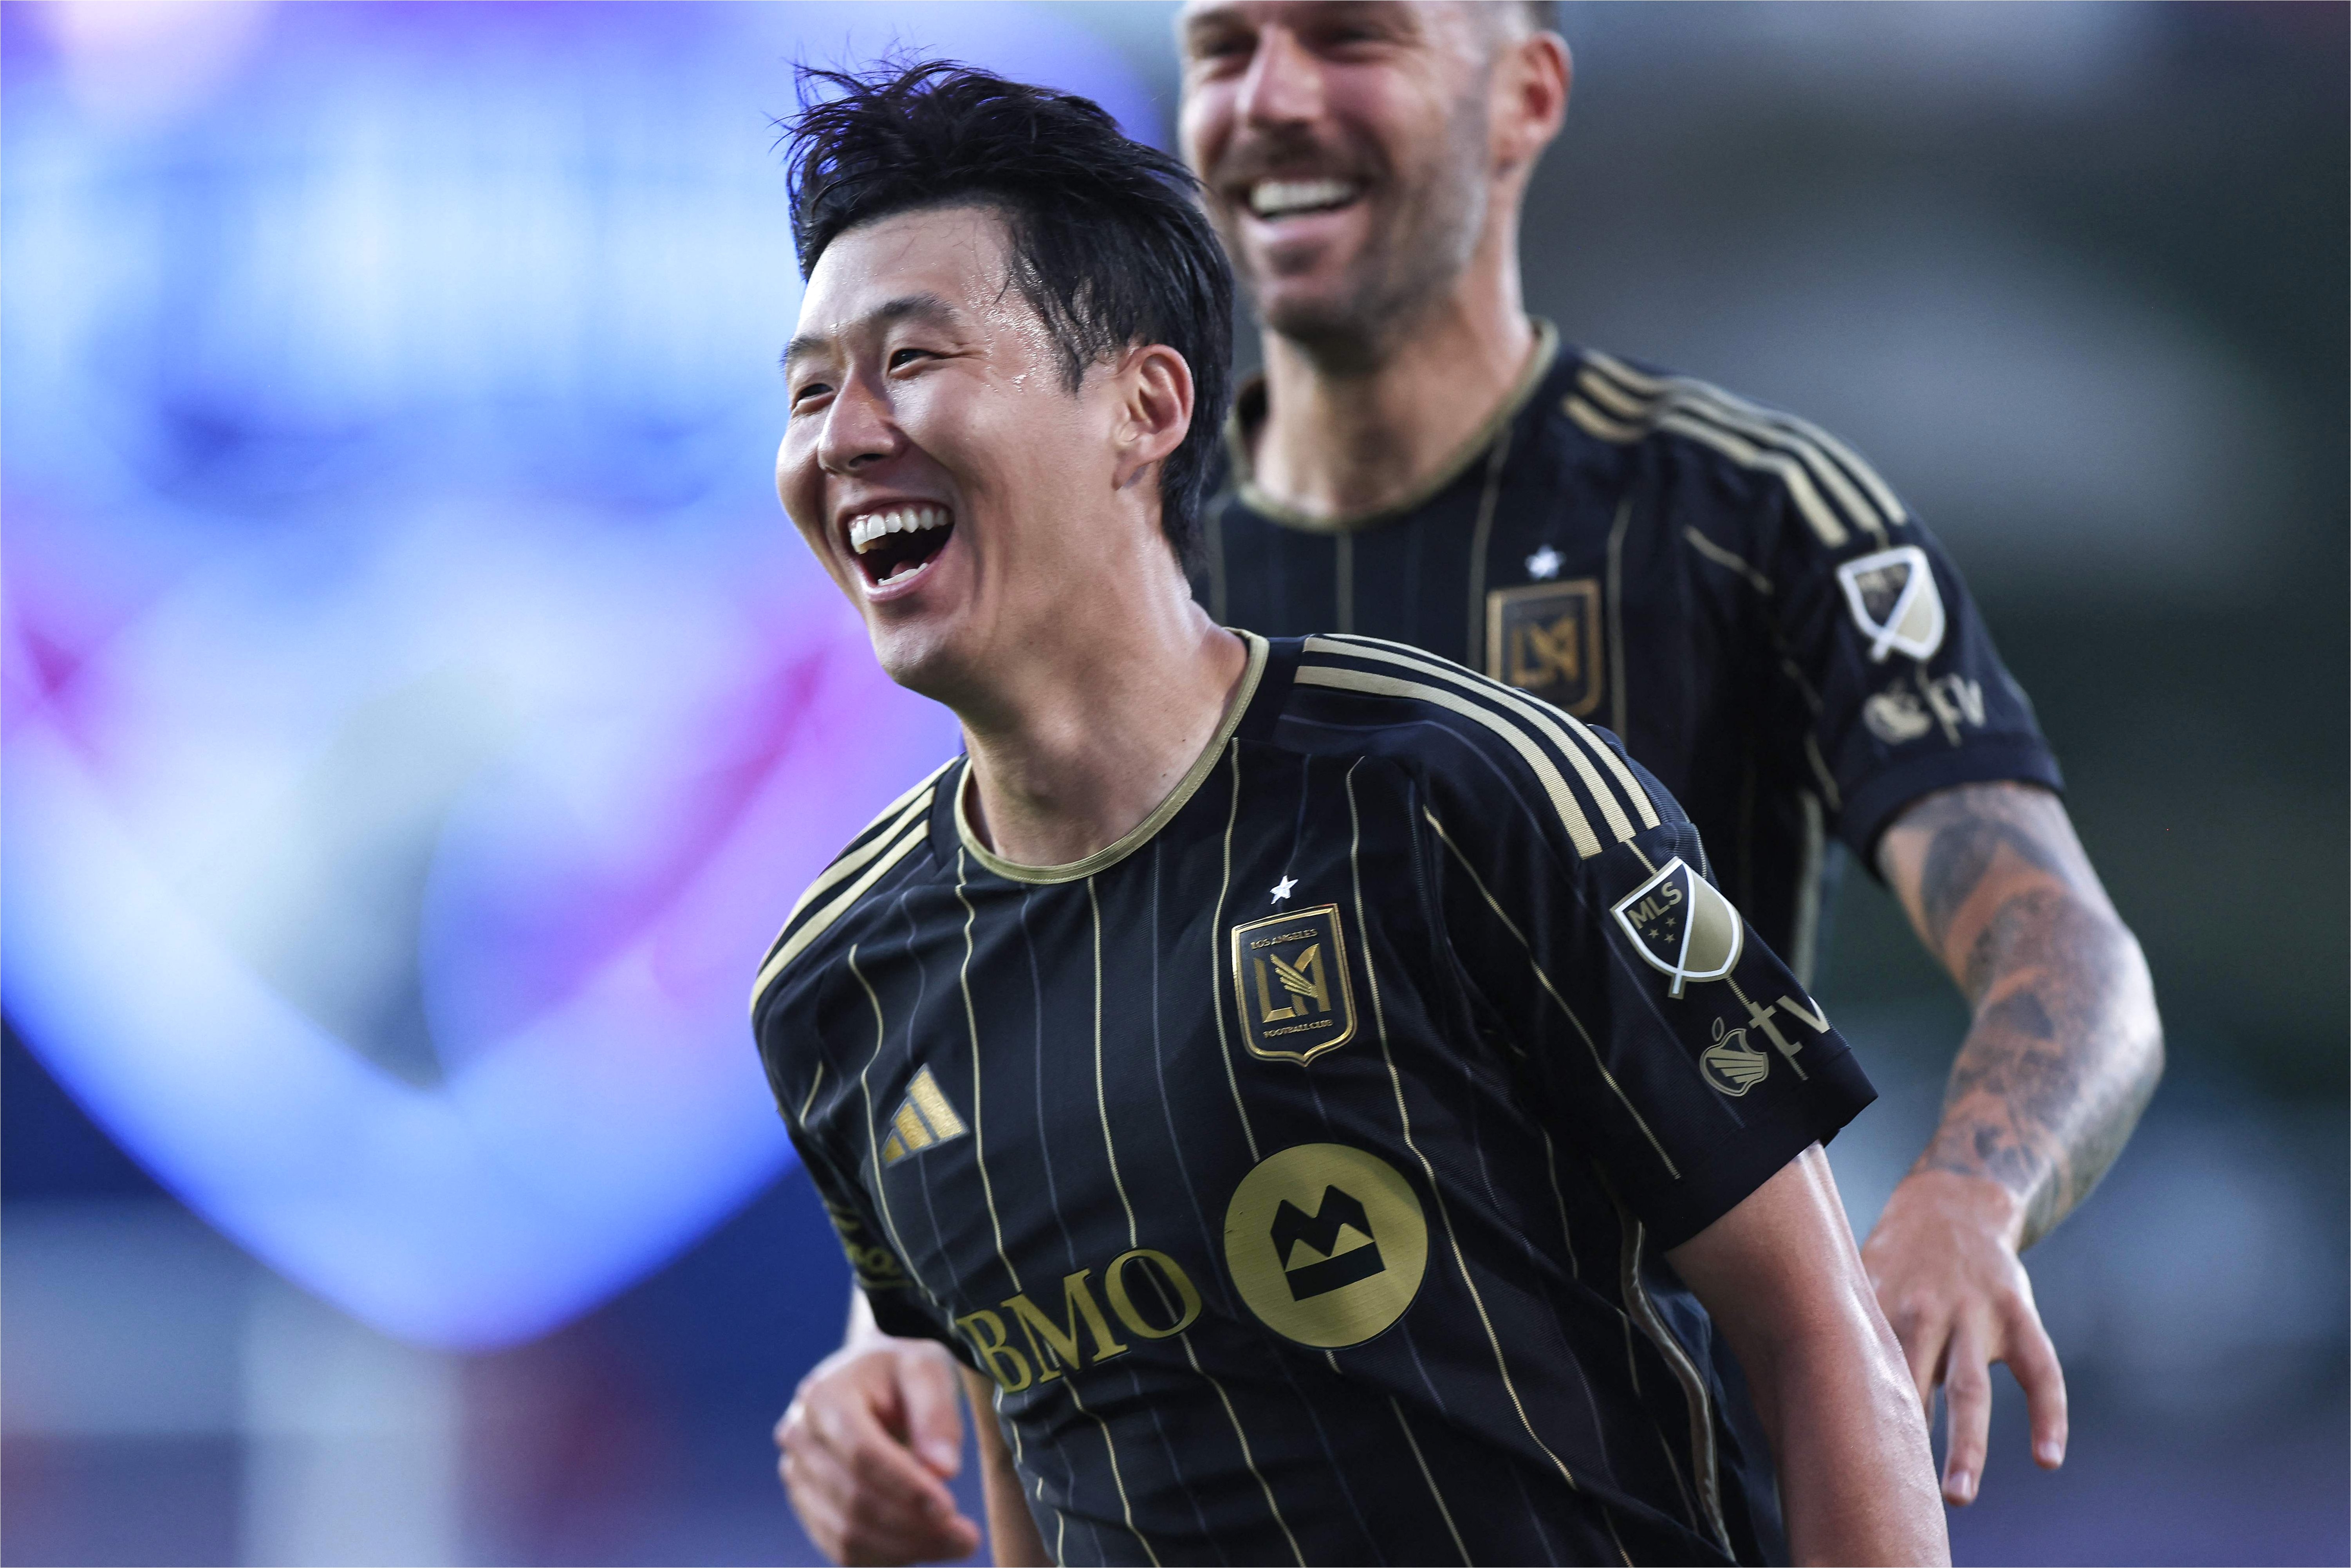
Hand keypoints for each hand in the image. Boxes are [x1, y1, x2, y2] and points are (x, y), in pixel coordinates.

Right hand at [776, 1336, 979, 1564]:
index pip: (862, 1454)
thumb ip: (936, 1415)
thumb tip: (944, 1470)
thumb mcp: (928, 1369)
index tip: (950, 1510)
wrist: (871, 1374)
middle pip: (854, 1500)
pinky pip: (841, 1548)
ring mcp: (797, 1475)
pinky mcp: (808, 1504)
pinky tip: (925, 1547)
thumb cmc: (903, 1371)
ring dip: (904, 1549)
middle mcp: (800, 1438)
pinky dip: (886, 1556)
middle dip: (913, 1527)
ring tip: (955, 1544)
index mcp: (824, 1396)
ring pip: (846, 1533)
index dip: (906, 1488)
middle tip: (967, 1538)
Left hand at [1862, 1168, 2067, 1506]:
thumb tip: (1804, 1396)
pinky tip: (2048, 1459)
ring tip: (1956, 1495)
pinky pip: (2039, 1371)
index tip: (1836, 1465)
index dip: (1851, 1418)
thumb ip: (1847, 1333)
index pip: (1863, 1373)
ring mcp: (1975, 1315)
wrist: (1953, 1201)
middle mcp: (1926, 1314)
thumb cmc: (1896, 1260)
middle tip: (1891, 1494)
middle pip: (1912, 1386)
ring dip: (1966, 1445)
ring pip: (1970, 1389)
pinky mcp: (2018, 1313)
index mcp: (1880, 1310)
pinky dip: (2049, 1416)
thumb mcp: (1863, 1281)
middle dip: (1901, 1440)